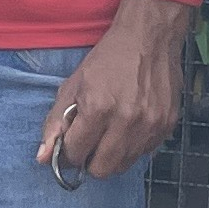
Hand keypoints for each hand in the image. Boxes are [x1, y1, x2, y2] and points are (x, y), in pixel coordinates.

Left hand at [40, 0, 193, 182]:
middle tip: (89, 143)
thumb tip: (41, 157)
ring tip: (109, 133)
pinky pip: (144, 154)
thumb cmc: (108, 59)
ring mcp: (150, 125)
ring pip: (123, 165)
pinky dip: (132, 147)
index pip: (75, 154)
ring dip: (111, 156)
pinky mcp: (167, 126)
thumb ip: (55, 123)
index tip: (71, 144)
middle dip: (90, 161)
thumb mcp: (73, 85)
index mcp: (98, 108)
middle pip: (101, 170)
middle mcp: (127, 121)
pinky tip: (129, 126)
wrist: (149, 38)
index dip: (68, 152)